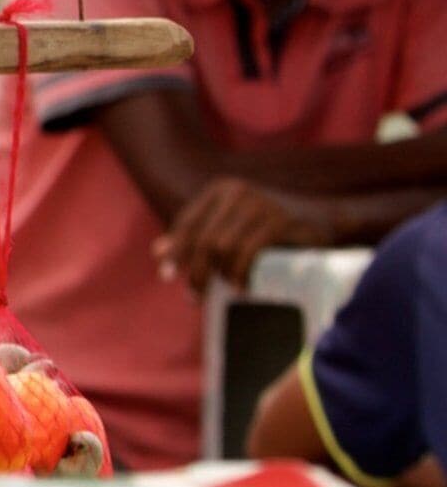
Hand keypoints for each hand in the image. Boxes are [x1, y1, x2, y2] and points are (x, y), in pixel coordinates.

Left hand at [154, 176, 335, 290]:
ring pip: (221, 247)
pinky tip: (242, 289)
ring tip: (222, 293)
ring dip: (218, 276)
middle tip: (193, 297)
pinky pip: (247, 252)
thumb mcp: (234, 224)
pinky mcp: (280, 220)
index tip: (167, 275)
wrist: (327, 218)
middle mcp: (237, 191)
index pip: (188, 223)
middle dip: (194, 270)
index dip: (175, 250)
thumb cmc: (274, 226)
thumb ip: (201, 234)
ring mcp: (260, 203)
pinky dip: (240, 274)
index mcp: (221, 189)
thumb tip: (158, 251)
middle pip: (202, 238)